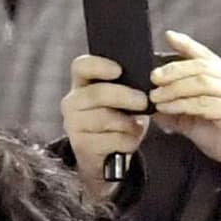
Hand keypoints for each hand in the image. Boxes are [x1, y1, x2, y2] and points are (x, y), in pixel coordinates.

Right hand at [58, 51, 151, 167]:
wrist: (105, 155)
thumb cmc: (116, 118)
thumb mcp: (121, 98)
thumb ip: (128, 85)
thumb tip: (148, 82)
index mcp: (81, 83)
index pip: (81, 66)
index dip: (99, 66)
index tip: (118, 70)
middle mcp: (72, 102)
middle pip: (98, 94)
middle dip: (124, 96)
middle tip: (143, 101)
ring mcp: (73, 125)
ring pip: (107, 119)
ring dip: (129, 123)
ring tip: (134, 126)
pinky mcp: (82, 145)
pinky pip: (113, 139)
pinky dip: (129, 141)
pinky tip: (128, 140)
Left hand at [148, 34, 220, 171]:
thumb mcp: (198, 123)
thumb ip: (180, 114)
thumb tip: (156, 109)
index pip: (206, 56)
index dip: (188, 45)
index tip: (169, 36)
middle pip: (201, 66)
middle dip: (174, 70)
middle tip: (153, 77)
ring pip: (201, 82)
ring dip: (174, 88)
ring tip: (156, 96)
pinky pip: (203, 102)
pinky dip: (182, 104)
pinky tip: (168, 108)